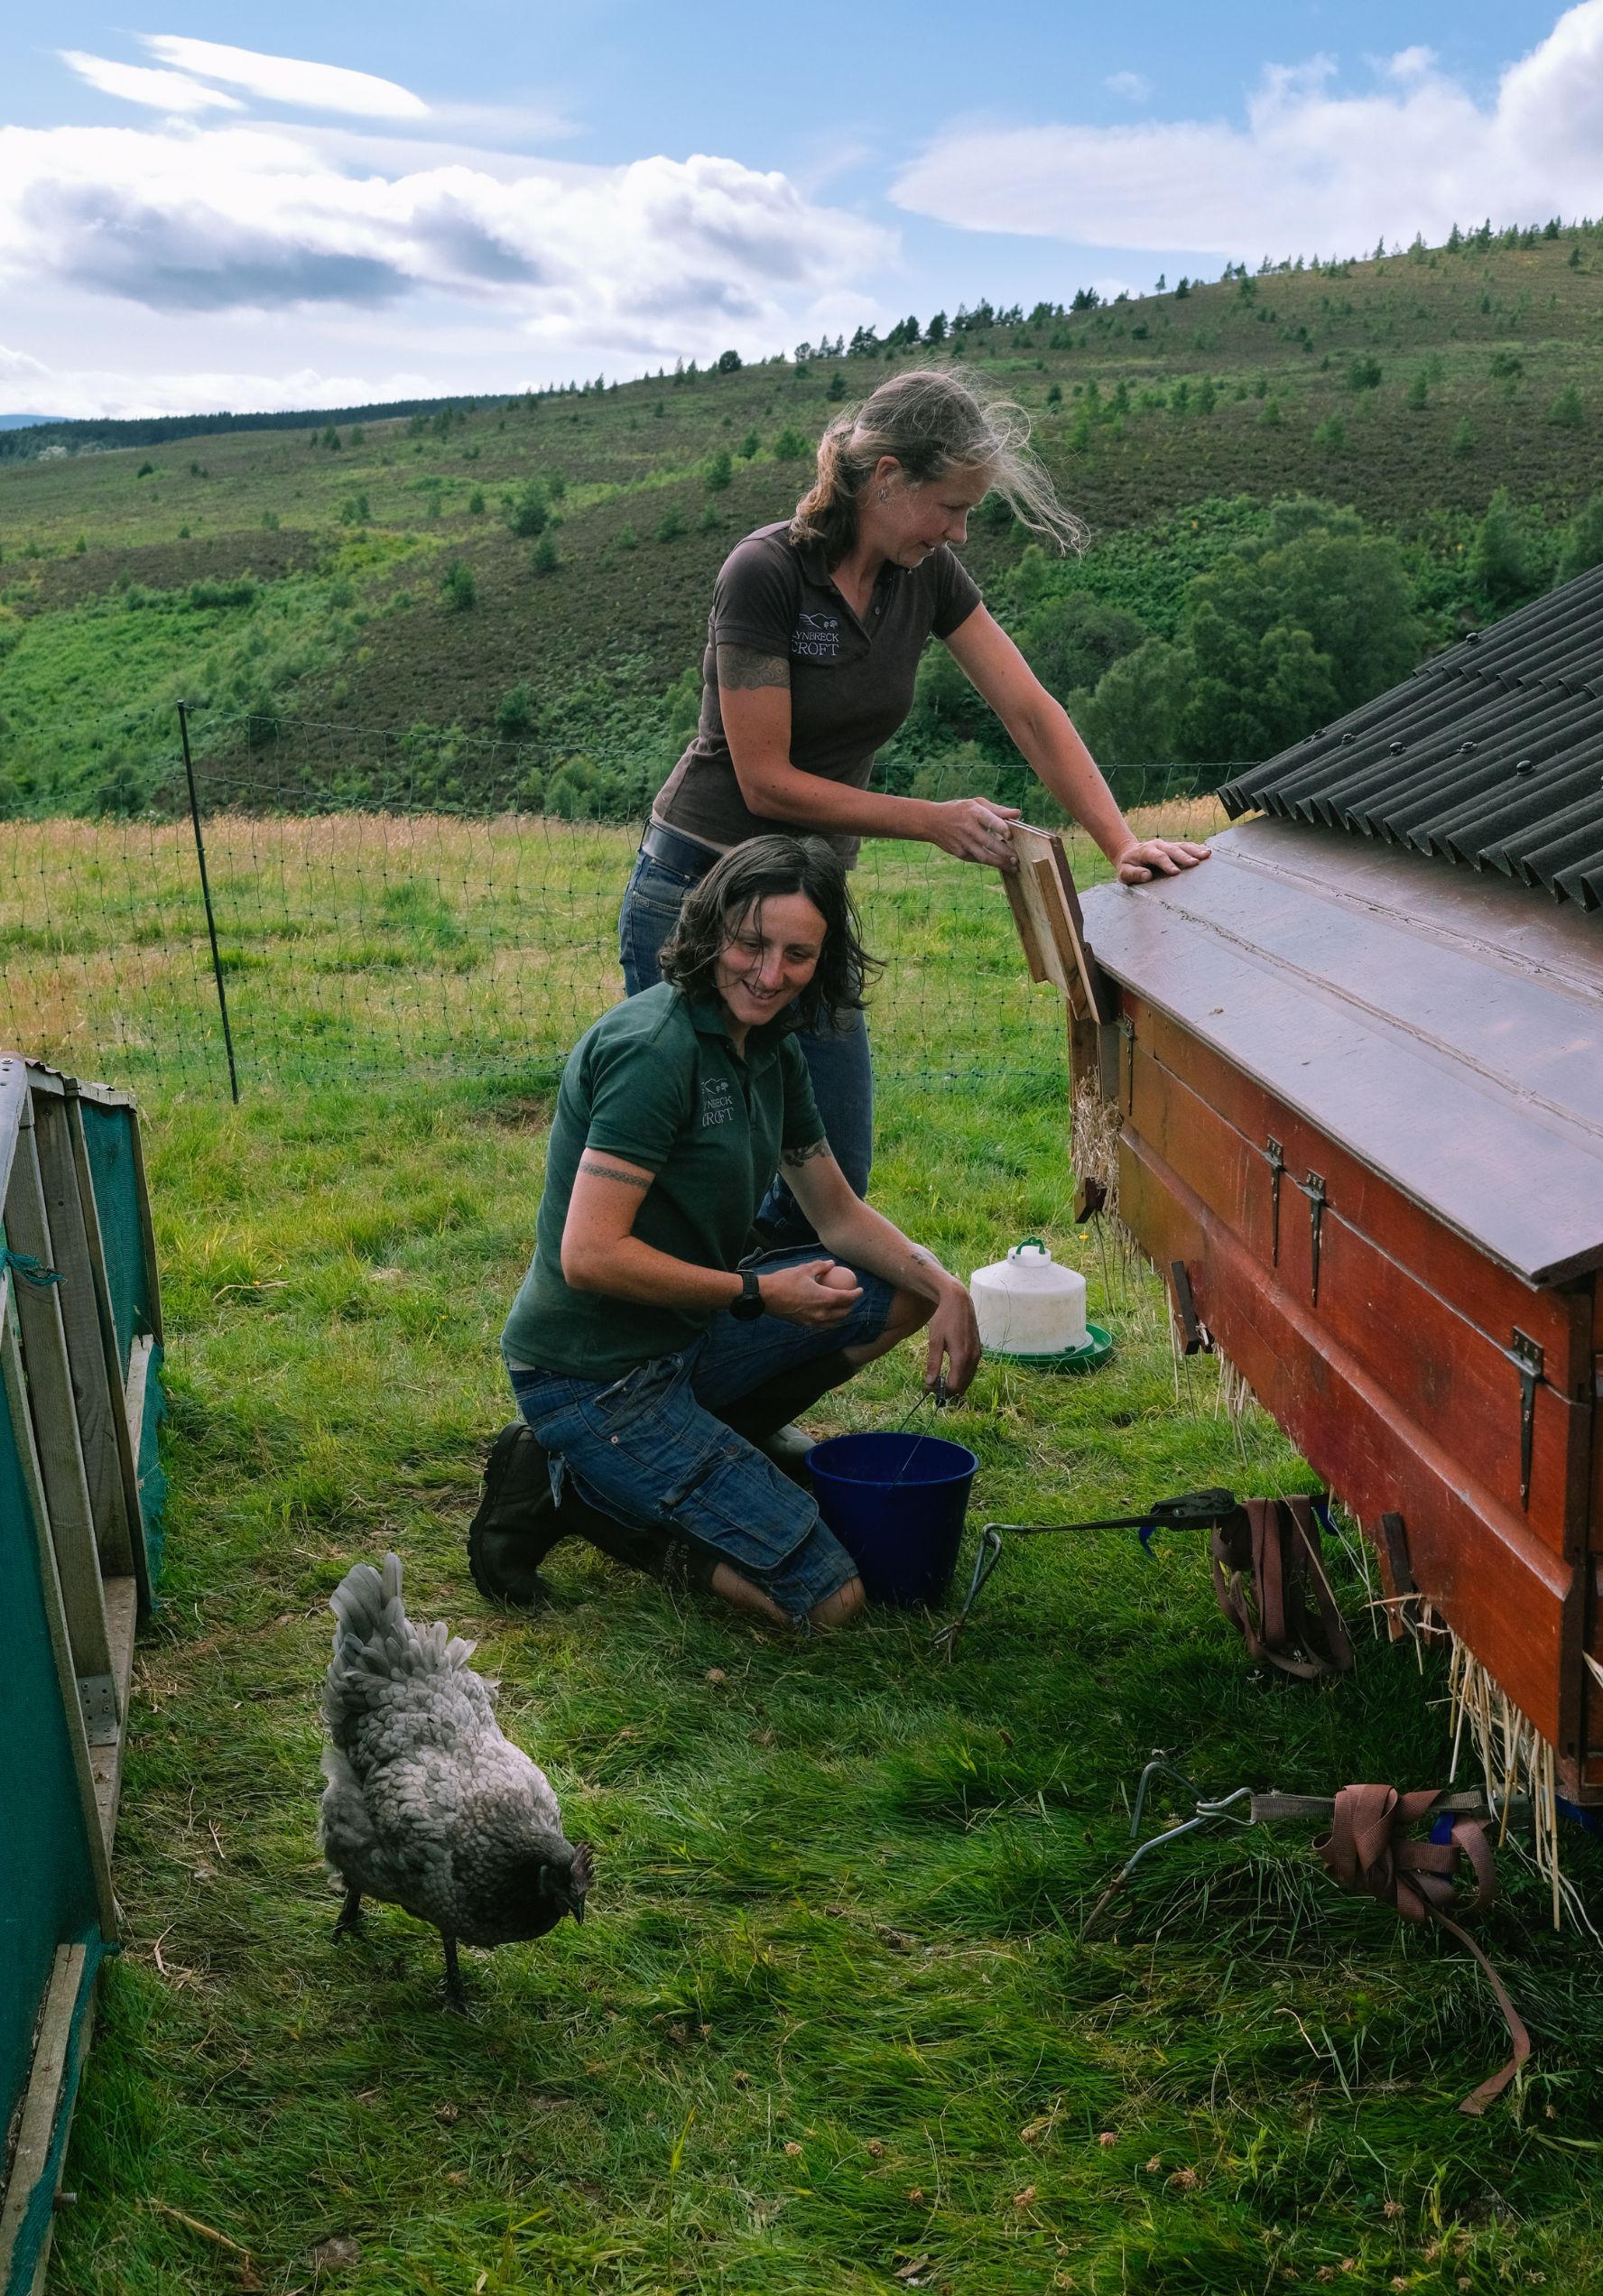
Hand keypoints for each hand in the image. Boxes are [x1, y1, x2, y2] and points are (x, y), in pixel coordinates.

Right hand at [758, 1259, 862, 1327]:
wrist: (766, 1296)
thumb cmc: (785, 1281)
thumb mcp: (804, 1269)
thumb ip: (821, 1266)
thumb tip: (832, 1264)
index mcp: (824, 1298)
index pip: (847, 1298)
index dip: (856, 1294)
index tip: (860, 1289)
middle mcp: (821, 1313)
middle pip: (843, 1313)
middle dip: (850, 1306)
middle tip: (851, 1298)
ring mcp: (813, 1321)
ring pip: (834, 1322)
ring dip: (841, 1315)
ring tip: (841, 1307)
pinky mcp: (805, 1325)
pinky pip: (823, 1325)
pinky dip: (829, 1320)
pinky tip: (827, 1314)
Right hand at [923, 797, 1022, 868]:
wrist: (932, 821)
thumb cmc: (960, 810)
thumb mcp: (976, 804)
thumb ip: (998, 810)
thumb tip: (1018, 813)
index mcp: (973, 812)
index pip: (989, 820)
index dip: (1001, 828)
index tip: (1011, 836)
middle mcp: (968, 828)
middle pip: (988, 842)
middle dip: (1004, 852)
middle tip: (1017, 860)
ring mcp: (963, 842)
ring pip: (983, 856)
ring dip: (999, 863)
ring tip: (1012, 868)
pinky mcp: (959, 853)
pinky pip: (977, 859)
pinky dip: (989, 862)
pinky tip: (1000, 864)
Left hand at [923, 1278, 981, 1398]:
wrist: (959, 1301)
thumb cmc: (944, 1318)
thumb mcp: (935, 1341)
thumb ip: (933, 1363)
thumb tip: (930, 1384)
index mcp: (961, 1357)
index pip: (954, 1386)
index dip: (941, 1391)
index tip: (929, 1388)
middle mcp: (973, 1358)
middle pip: (963, 1386)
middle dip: (949, 1390)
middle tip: (933, 1386)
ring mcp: (978, 1354)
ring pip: (969, 1379)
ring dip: (956, 1384)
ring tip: (940, 1380)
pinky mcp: (979, 1349)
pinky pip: (972, 1370)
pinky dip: (962, 1376)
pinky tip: (951, 1371)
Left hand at [1113, 836, 1211, 884]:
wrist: (1129, 853)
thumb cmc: (1127, 866)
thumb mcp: (1124, 873)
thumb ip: (1134, 874)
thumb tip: (1147, 875)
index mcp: (1146, 851)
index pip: (1158, 857)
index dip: (1167, 864)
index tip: (1176, 872)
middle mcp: (1158, 845)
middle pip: (1173, 850)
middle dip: (1185, 856)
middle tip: (1196, 862)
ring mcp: (1167, 845)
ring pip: (1182, 846)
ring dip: (1195, 850)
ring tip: (1207, 855)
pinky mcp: (1173, 847)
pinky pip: (1186, 846)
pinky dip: (1197, 848)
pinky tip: (1207, 852)